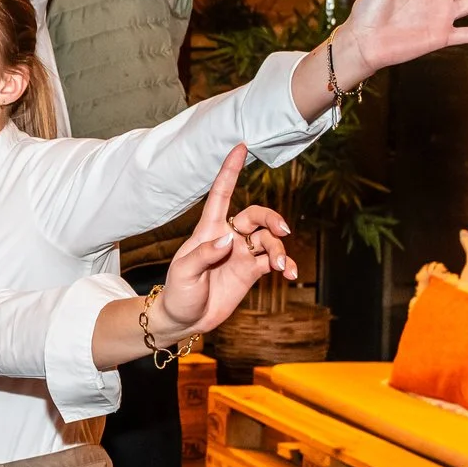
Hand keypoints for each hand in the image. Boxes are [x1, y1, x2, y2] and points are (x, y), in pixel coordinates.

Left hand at [153, 147, 298, 339]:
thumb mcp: (183, 273)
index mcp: (208, 230)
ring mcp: (242, 254)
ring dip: (280, 250)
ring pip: (269, 239)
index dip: (230, 170)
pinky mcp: (251, 272)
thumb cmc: (178, 292)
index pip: (221, 194)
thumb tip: (229, 239)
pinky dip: (286, 265)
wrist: (185, 319)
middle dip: (272, 218)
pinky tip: (289, 274)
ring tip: (281, 267)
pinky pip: (274, 261)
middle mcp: (228, 237)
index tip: (240, 147)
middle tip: (283, 230)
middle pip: (256, 215)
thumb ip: (204, 255)